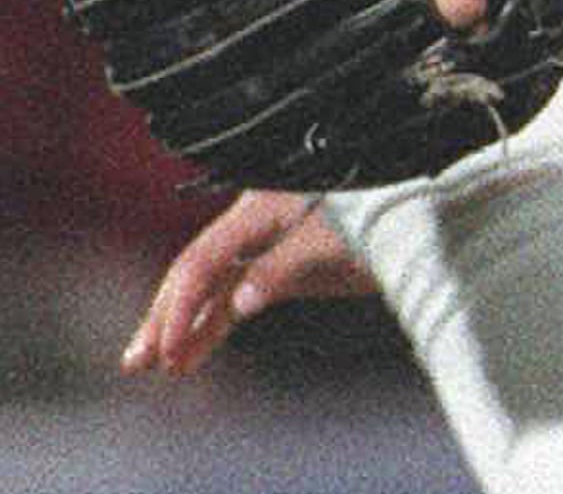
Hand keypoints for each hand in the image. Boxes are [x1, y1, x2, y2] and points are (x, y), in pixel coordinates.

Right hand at [119, 189, 372, 375]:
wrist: (426, 197)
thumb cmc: (390, 208)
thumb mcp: (339, 241)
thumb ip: (284, 267)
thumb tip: (238, 302)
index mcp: (261, 204)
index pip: (204, 261)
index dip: (180, 307)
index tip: (167, 350)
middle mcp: (255, 218)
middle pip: (198, 270)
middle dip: (165, 316)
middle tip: (136, 361)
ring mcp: (268, 238)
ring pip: (214, 284)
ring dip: (185, 323)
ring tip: (155, 364)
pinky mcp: (284, 257)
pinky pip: (239, 290)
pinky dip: (217, 320)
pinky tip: (196, 350)